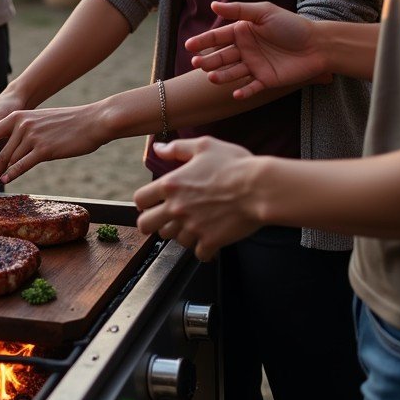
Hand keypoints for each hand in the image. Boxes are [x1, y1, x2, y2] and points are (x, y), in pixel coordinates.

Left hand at [0, 104, 106, 187]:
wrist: (92, 122)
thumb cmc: (68, 124)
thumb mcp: (40, 121)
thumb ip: (23, 131)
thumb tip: (11, 148)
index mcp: (18, 116)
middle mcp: (21, 124)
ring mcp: (32, 137)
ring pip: (8, 159)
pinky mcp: (44, 150)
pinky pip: (22, 165)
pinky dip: (12, 174)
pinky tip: (6, 180)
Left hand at [134, 137, 262, 260]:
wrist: (260, 188)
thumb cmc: (234, 164)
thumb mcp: (204, 146)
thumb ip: (177, 148)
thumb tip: (158, 149)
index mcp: (171, 185)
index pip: (140, 200)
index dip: (144, 202)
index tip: (152, 203)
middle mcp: (176, 208)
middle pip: (146, 226)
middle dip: (153, 223)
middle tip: (164, 220)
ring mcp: (192, 227)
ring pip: (173, 239)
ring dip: (181, 234)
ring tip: (193, 225)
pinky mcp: (210, 242)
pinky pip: (198, 253)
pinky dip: (204, 249)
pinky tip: (211, 239)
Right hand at [184, 1, 328, 99]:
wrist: (318, 44)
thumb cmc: (292, 25)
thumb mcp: (264, 12)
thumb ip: (238, 10)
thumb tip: (213, 4)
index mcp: (243, 32)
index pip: (218, 38)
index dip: (203, 42)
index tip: (189, 46)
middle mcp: (245, 49)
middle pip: (221, 56)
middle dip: (208, 61)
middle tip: (197, 64)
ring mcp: (254, 65)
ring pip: (232, 72)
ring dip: (221, 76)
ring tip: (211, 77)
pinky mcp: (266, 80)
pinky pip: (251, 87)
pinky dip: (243, 91)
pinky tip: (235, 94)